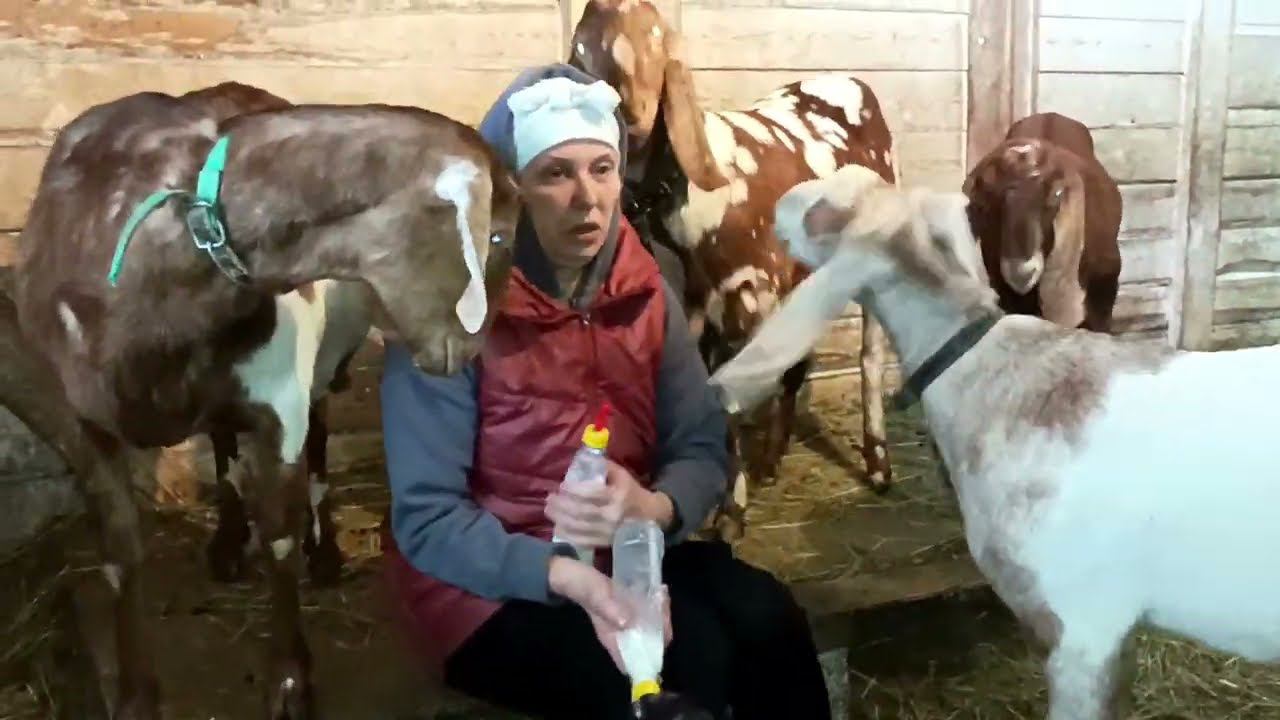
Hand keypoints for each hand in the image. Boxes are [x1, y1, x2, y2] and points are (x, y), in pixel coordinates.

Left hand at [544, 461, 673, 547]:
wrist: (650, 516)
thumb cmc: (632, 492)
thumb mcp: (622, 475)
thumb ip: (603, 466)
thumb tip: (582, 458)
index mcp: (618, 497)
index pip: (592, 494)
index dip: (574, 490)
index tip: (561, 486)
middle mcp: (612, 516)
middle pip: (582, 512)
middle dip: (562, 505)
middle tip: (549, 498)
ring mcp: (608, 532)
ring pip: (579, 527)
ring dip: (560, 519)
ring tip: (548, 510)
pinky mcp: (605, 543)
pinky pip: (582, 541)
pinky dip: (568, 535)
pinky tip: (557, 528)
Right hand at [548, 557, 673, 672]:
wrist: (572, 574)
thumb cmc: (581, 587)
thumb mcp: (593, 594)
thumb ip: (607, 607)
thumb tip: (626, 622)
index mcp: (612, 639)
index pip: (635, 660)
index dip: (652, 653)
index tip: (662, 633)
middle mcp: (621, 634)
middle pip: (649, 642)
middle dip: (662, 626)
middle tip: (662, 603)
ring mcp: (626, 621)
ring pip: (651, 626)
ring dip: (661, 613)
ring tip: (661, 593)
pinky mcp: (628, 609)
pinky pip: (647, 611)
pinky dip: (655, 603)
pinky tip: (658, 589)